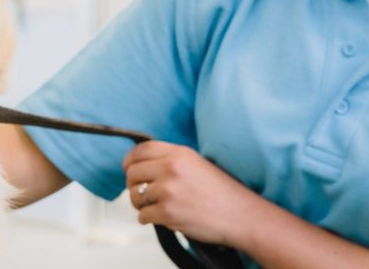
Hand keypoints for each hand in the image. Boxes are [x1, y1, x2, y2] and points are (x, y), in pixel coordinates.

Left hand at [122, 141, 256, 246]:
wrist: (239, 215)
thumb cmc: (221, 192)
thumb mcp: (197, 164)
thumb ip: (170, 160)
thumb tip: (141, 165)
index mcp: (179, 154)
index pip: (140, 150)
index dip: (129, 160)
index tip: (128, 169)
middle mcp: (171, 169)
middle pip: (132, 174)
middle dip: (134, 185)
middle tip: (143, 194)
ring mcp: (168, 191)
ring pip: (135, 196)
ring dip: (140, 204)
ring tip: (153, 207)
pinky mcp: (168, 213)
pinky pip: (142, 216)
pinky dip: (148, 219)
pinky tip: (161, 218)